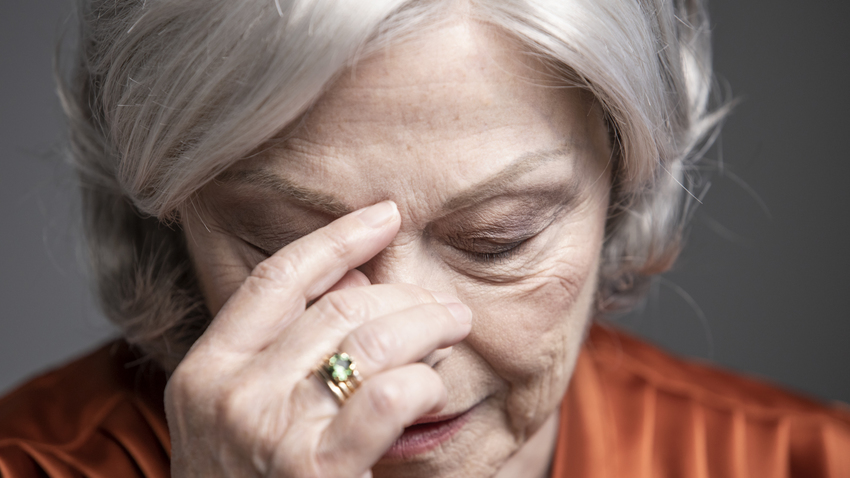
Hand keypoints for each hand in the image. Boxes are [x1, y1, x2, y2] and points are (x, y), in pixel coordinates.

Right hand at [165, 201, 472, 476]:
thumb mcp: (241, 418)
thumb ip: (283, 350)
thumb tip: (352, 277)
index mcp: (206, 371)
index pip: (279, 278)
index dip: (337, 237)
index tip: (384, 215)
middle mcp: (230, 394)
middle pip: (340, 305)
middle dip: (406, 294)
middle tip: (445, 305)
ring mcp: (270, 433)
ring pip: (372, 339)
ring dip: (428, 325)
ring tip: (453, 329)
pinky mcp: (315, 474)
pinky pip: (389, 395)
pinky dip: (422, 381)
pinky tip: (430, 389)